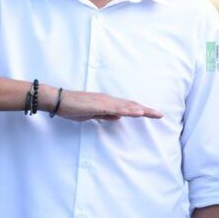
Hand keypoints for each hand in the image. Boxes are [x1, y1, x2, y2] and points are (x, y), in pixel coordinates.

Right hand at [49, 86, 163, 121]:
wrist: (58, 101)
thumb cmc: (74, 107)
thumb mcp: (93, 114)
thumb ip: (106, 115)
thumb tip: (118, 117)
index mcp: (109, 103)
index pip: (128, 107)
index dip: (141, 110)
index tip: (153, 114)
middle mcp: (109, 100)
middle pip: (132, 105)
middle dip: (147, 110)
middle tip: (161, 115)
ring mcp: (105, 101)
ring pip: (127, 106)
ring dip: (141, 109)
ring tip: (154, 113)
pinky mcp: (99, 105)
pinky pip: (116, 108)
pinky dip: (128, 110)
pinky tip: (137, 113)